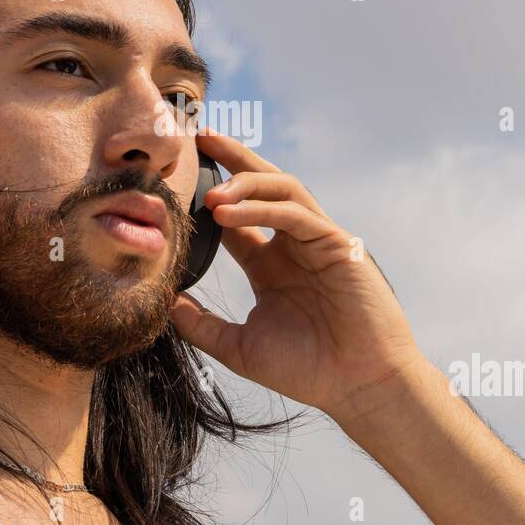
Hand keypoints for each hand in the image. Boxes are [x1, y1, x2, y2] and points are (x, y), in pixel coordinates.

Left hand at [170, 125, 422, 422]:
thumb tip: (165, 306)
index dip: (208, 194)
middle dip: (233, 158)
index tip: (176, 179)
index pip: (236, 215)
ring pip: (283, 188)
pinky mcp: (338, 245)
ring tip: (211, 192)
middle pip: (262, 184)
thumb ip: (203, 325)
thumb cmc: (308, 370)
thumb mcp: (240, 347)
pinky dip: (264, 208)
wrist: (358, 388)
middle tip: (200, 137)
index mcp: (271, 264)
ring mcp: (318, 240)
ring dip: (246, 183)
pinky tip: (230, 213)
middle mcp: (293, 244)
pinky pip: (298, 214)